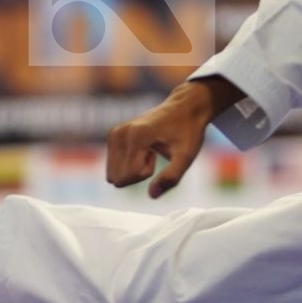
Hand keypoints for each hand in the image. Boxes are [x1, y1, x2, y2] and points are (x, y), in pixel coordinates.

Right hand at [106, 77, 237, 196]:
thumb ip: (171, 177)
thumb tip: (152, 195)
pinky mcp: (113, 134)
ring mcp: (114, 133)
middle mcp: (120, 133)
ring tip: (150, 150)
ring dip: (133, 169)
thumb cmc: (188, 132)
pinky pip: (113, 166)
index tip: (157, 156)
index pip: (128, 176)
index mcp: (136, 136)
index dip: (146, 173)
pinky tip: (145, 148)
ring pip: (113, 174)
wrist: (184, 107)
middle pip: (117, 178)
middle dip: (137, 173)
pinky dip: (128, 163)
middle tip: (153, 155)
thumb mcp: (186, 156)